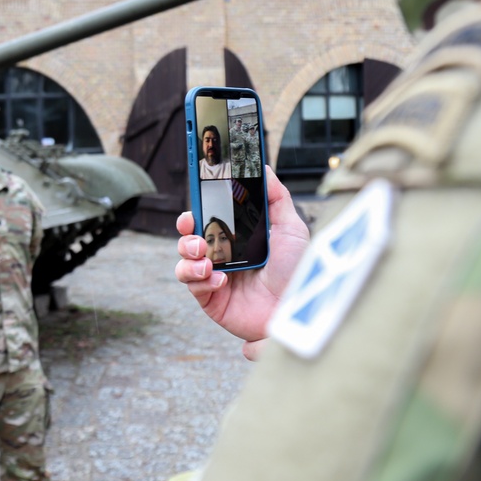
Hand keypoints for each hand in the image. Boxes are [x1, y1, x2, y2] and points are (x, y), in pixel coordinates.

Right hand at [175, 166, 309, 358]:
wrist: (296, 312)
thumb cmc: (297, 272)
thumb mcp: (291, 229)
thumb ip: (276, 197)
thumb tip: (262, 168)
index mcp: (237, 237)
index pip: (209, 217)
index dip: (198, 206)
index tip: (195, 195)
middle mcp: (222, 256)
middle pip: (188, 234)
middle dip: (185, 227)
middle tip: (193, 227)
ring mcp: (214, 277)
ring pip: (183, 259)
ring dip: (188, 254)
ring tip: (206, 258)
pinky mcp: (210, 299)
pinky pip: (192, 284)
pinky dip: (201, 279)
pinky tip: (221, 280)